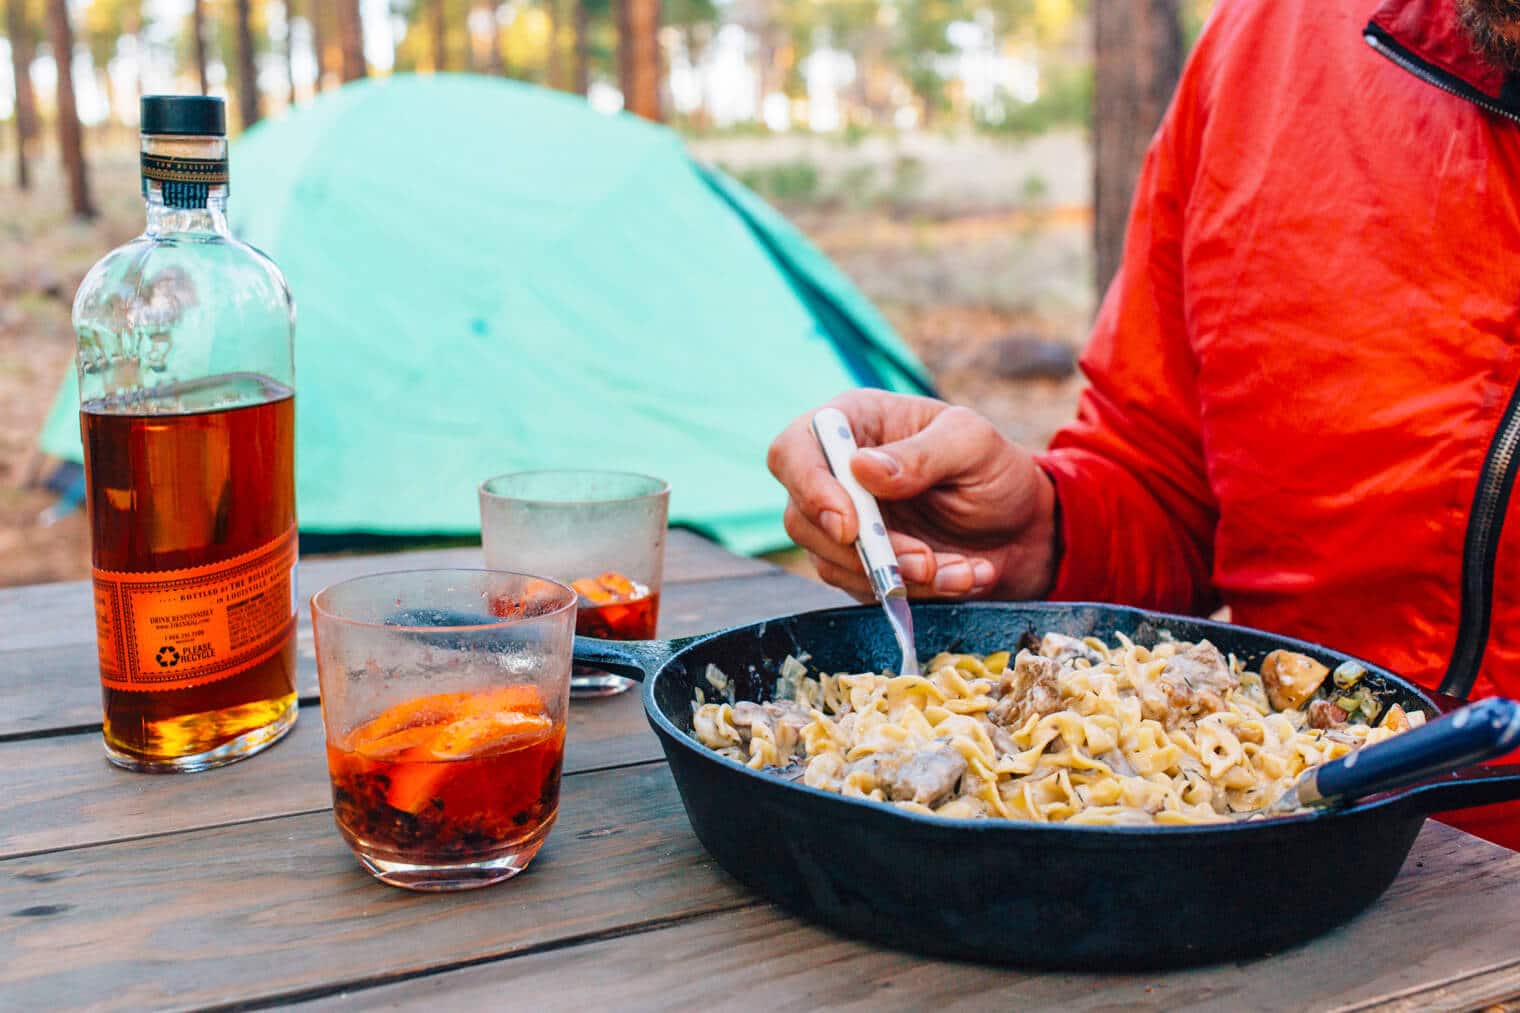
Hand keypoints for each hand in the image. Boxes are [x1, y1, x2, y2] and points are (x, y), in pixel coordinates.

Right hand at [767, 390, 1058, 601]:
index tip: (849, 525)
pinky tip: (963, 577)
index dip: (809, 488)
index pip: (794, 450)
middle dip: (863, 549)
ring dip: (897, 576)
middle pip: (801, 517)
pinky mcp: (862, 566)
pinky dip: (917, 594)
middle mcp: (838, 474)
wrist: (1025, 530)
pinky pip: (866, 589)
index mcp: (855, 423)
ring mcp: (846, 523)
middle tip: (923, 562)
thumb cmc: (996, 471)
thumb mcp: (973, 446)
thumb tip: (861, 469)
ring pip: (832, 562)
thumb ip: (922, 454)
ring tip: (959, 570)